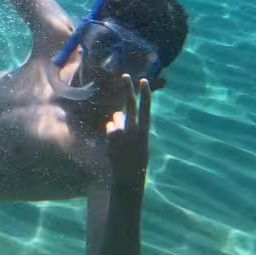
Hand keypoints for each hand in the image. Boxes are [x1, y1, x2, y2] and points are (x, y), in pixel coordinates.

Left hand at [103, 74, 151, 191]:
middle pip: (130, 106)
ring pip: (116, 119)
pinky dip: (110, 133)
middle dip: (128, 90)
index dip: (145, 95)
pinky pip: (109, 127)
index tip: (143, 81)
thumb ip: (131, 128)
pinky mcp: (111, 137)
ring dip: (117, 124)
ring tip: (121, 141)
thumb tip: (118, 114)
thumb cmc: (135, 161)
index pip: (146, 110)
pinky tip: (114, 145)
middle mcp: (134, 131)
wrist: (128, 178)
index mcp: (145, 133)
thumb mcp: (139, 144)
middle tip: (125, 76)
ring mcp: (122, 134)